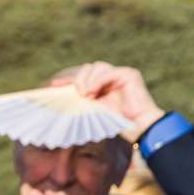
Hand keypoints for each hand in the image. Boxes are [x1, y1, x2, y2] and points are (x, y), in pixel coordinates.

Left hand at [50, 61, 164, 139]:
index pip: (82, 75)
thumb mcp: (92, 109)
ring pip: (97, 67)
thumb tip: (62, 97)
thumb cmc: (116, 123)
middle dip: (79, 79)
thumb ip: (82, 100)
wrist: (138, 128)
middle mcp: (110, 76)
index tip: (55, 85)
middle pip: (88, 68)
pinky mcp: (129, 74)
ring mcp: (119, 74)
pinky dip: (99, 80)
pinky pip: (109, 72)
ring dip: (88, 79)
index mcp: (101, 84)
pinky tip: (93, 91)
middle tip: (78, 94)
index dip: (68, 78)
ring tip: (86, 95)